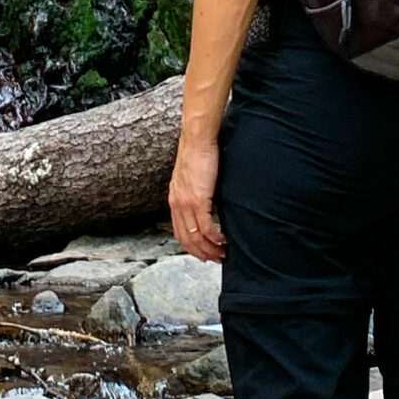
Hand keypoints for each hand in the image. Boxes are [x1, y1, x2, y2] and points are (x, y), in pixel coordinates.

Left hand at [170, 136, 226, 263]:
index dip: (192, 247)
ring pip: (196, 237)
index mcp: (175, 200)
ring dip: (210, 249)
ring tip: (222, 253)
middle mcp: (177, 205)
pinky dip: (215, 238)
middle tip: (215, 259)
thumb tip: (206, 205)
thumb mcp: (191, 178)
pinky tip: (224, 240)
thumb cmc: (197, 154)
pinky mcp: (198, 199)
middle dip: (201, 253)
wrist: (197, 140)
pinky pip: (206, 227)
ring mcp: (186, 203)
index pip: (179, 232)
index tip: (204, 253)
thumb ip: (194, 194)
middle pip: (186, 239)